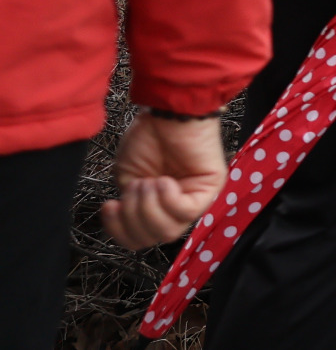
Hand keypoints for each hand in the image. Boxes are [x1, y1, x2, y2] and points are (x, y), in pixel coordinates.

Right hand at [99, 113, 226, 250]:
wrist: (167, 111)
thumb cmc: (148, 138)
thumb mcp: (128, 178)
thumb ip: (130, 206)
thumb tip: (128, 227)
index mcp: (156, 206)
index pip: (138, 240)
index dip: (119, 231)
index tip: (109, 206)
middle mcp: (177, 206)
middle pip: (152, 239)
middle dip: (134, 216)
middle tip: (134, 187)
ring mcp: (196, 199)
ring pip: (168, 231)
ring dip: (148, 207)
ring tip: (148, 181)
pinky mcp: (211, 188)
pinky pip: (186, 212)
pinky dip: (167, 199)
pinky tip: (163, 180)